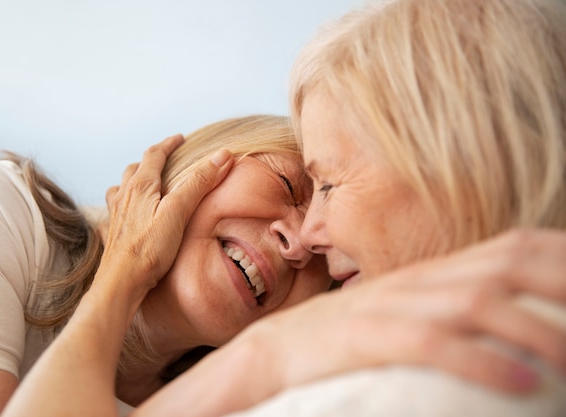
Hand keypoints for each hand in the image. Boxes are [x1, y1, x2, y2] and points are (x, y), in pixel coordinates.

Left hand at [95, 135, 232, 305]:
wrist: (121, 283)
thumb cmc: (149, 250)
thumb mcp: (178, 212)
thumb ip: (198, 182)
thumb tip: (222, 155)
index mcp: (140, 187)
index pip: (154, 155)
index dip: (168, 144)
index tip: (179, 138)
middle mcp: (125, 196)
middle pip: (136, 168)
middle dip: (152, 159)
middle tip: (166, 157)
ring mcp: (116, 215)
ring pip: (122, 186)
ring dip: (134, 178)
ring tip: (145, 180)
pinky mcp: (113, 233)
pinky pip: (115, 208)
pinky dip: (123, 202)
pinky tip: (127, 212)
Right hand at [243, 228, 565, 396]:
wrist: (277, 351)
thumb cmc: (348, 338)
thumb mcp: (406, 315)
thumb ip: (451, 309)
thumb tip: (506, 320)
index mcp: (432, 272)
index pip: (510, 246)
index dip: (561, 255)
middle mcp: (419, 280)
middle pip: (504, 264)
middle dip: (562, 283)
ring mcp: (392, 304)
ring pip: (476, 301)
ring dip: (535, 329)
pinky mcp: (366, 335)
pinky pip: (430, 342)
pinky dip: (481, 361)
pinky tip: (521, 385)